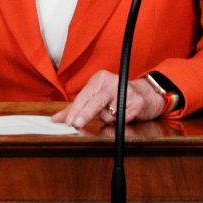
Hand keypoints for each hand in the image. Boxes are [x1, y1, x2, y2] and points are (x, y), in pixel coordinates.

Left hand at [50, 70, 166, 128]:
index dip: (76, 109)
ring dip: (106, 119)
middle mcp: (113, 82)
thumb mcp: (95, 96)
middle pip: (96, 101)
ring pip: (108, 114)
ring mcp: (126, 92)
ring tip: (112, 112)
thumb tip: (56, 119)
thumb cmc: (115, 96)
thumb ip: (75, 108)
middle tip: (76, 124)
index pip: (85, 95)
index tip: (68, 120)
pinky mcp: (137, 104)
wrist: (146, 94)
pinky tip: (122, 114)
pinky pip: (121, 119)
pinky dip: (118, 122)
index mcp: (100, 78)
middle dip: (85, 114)